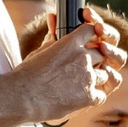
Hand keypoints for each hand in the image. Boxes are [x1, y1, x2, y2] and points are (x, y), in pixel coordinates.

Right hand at [11, 6, 126, 122]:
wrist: (23, 97)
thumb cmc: (27, 74)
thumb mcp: (40, 51)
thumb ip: (52, 40)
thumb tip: (53, 29)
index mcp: (71, 43)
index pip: (91, 30)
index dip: (91, 36)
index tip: (88, 42)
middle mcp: (83, 58)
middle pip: (101, 53)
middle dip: (94, 60)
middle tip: (82, 68)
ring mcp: (88, 77)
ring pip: (104, 74)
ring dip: (95, 78)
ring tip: (81, 84)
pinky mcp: (89, 97)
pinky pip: (101, 94)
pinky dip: (94, 96)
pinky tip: (83, 97)